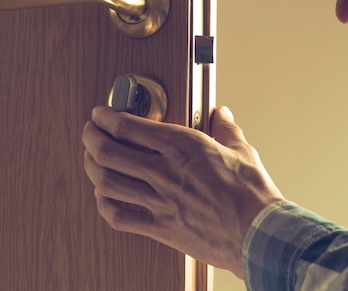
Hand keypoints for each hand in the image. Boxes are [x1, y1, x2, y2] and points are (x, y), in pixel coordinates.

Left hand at [82, 106, 284, 277]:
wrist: (258, 233)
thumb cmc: (251, 194)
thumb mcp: (242, 151)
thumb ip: (226, 129)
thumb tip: (222, 114)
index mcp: (182, 146)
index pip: (128, 126)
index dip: (105, 118)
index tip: (100, 114)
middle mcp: (164, 171)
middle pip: (108, 152)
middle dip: (91, 138)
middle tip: (89, 132)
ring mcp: (159, 200)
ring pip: (107, 182)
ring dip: (91, 168)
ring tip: (89, 160)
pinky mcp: (160, 227)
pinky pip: (118, 216)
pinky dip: (104, 204)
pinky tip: (103, 196)